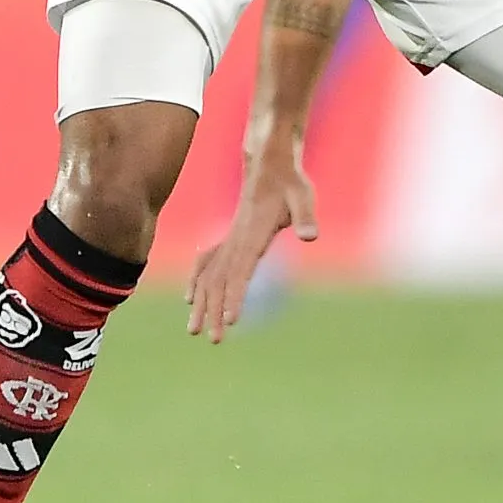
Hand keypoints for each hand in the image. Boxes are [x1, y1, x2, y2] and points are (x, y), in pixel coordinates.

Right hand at [184, 152, 317, 342]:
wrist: (270, 163)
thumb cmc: (291, 182)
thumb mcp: (303, 195)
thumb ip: (306, 216)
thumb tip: (311, 236)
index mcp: (252, 234)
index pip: (241, 271)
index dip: (236, 296)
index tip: (231, 320)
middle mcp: (236, 239)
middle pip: (220, 280)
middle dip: (215, 311)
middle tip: (213, 339)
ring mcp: (229, 238)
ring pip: (209, 275)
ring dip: (202, 303)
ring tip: (194, 331)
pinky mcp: (230, 237)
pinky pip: (207, 262)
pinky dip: (197, 280)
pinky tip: (191, 298)